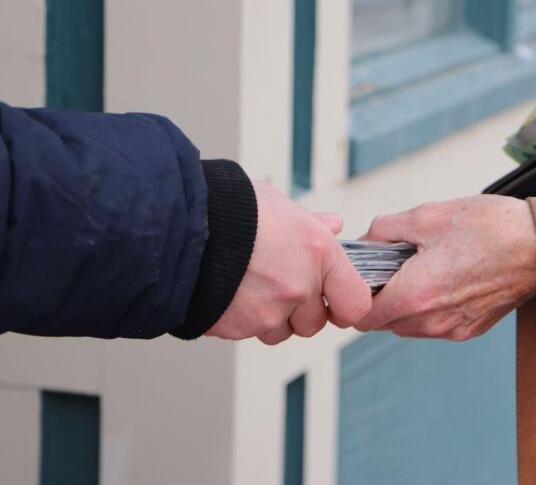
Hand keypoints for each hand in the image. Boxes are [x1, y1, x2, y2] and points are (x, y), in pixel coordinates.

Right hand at [207, 180, 371, 344]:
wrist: (180, 225)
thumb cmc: (229, 208)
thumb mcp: (278, 204)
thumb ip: (311, 223)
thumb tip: (334, 224)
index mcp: (319, 253)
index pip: (355, 303)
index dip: (344, 304)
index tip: (334, 300)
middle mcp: (299, 286)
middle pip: (314, 323)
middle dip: (300, 311)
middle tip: (278, 285)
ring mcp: (269, 311)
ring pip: (280, 331)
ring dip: (270, 317)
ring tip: (247, 285)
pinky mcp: (238, 328)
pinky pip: (248, 332)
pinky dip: (240, 318)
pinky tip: (228, 291)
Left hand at [355, 195, 535, 340]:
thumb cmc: (491, 228)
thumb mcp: (427, 215)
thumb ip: (384, 230)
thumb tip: (365, 242)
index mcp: (415, 295)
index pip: (362, 317)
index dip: (354, 297)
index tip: (361, 276)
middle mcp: (432, 321)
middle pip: (384, 322)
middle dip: (381, 296)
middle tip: (393, 264)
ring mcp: (453, 329)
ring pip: (408, 325)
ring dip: (405, 303)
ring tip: (421, 268)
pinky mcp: (471, 329)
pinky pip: (435, 325)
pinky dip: (429, 307)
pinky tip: (445, 277)